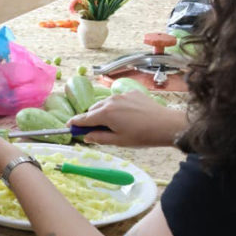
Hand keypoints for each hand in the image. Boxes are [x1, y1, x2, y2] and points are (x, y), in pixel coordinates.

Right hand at [68, 91, 188, 146]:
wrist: (166, 125)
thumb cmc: (142, 136)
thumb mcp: (118, 141)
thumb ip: (99, 138)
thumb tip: (86, 137)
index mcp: (105, 113)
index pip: (83, 118)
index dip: (74, 123)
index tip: (68, 126)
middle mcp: (110, 101)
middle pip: (93, 110)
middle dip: (91, 119)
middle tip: (96, 132)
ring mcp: (122, 95)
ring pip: (105, 104)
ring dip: (104, 113)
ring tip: (115, 125)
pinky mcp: (132, 93)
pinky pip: (118, 100)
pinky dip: (117, 107)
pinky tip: (127, 117)